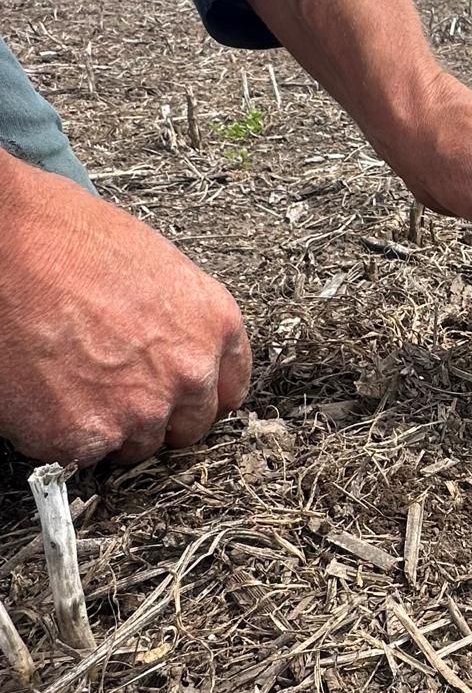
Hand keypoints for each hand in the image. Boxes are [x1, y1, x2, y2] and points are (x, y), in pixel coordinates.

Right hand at [0, 155, 250, 464]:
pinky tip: (42, 390)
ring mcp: (139, 410)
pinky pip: (79, 454)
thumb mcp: (154, 266)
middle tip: (113, 387)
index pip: (229, 390)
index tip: (179, 396)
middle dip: (154, 414)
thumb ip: (177, 321)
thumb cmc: (65, 238)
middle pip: (187, 427)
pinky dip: (57, 432)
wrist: (3, 242)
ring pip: (134, 446)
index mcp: (214, 325)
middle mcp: (188, 373)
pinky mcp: (84, 435)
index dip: (198, 395)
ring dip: (107, 427)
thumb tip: (170, 348)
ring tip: (70, 380)